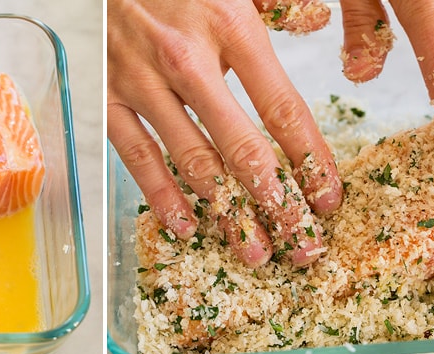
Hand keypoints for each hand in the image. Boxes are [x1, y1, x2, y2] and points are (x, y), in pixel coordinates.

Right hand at [108, 0, 340, 267]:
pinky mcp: (107, 97)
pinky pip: (138, 158)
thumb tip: (318, 19)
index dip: (309, 160)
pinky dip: (163, 197)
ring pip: (194, 162)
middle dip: (276, 204)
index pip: (282, 108)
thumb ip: (277, 4)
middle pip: (242, 148)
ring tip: (253, 250)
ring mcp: (143, 83)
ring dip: (227, 213)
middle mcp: (188, 60)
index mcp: (231, 26)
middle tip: (299, 242)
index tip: (327, 198)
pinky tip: (186, 226)